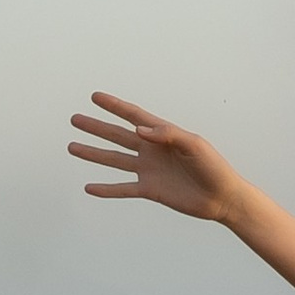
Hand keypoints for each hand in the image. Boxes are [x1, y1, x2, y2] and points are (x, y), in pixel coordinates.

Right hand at [70, 92, 248, 222]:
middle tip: (75, 119)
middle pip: (117, 136)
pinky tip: (89, 187)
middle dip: (96, 127)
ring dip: (94, 153)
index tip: (95, 97)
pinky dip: (106, 189)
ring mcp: (149, 170)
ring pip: (114, 160)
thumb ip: (167, 134)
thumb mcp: (194, 145)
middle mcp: (152, 150)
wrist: (222, 197)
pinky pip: (123, 189)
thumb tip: (138, 129)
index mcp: (163, 134)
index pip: (134, 116)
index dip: (114, 106)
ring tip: (72, 147)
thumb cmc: (213, 167)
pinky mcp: (150, 190)